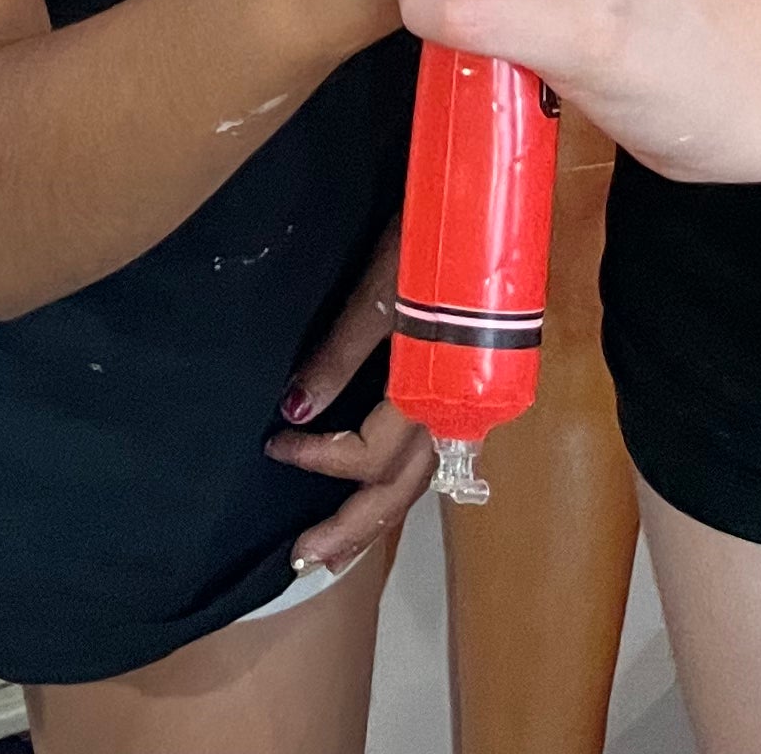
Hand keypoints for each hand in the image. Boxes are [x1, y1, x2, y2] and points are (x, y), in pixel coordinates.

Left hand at [264, 234, 435, 576]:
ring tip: (337, 550)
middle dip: (352, 530)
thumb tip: (294, 408)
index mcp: (434, 391)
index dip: (320, 457)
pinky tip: (385, 492)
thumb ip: (339, 354)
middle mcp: (456, 410)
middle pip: (401, 491)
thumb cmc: (431, 239)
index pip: (370, 456)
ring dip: (376, 516)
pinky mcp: (469, 384)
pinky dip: (401, 484)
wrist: (485, 197)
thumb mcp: (378, 293)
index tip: (274, 440)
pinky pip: (432, 453)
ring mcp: (468, 401)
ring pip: (420, 479)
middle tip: (301, 563)